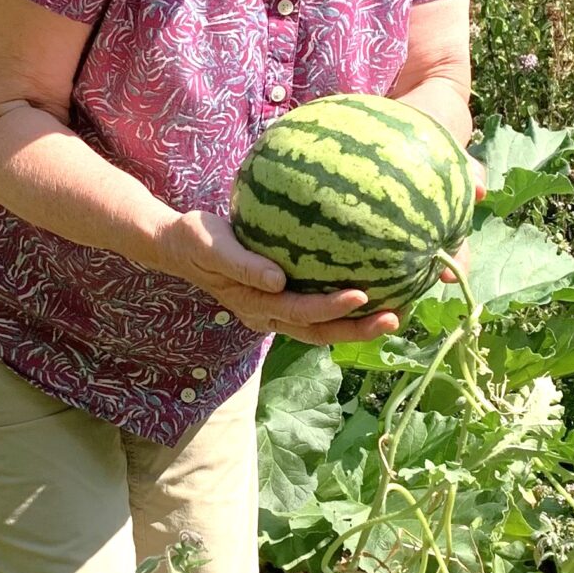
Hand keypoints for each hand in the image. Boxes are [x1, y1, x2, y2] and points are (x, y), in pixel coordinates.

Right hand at [157, 209, 400, 348]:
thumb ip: (244, 265)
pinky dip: (345, 308)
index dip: (331, 308)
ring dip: (357, 325)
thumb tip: (278, 280)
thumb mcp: (213, 247)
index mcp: (254, 305)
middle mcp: (269, 315)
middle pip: (319, 332)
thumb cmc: (196, 240)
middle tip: (394, 317)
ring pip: (322, 327)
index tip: (362, 295)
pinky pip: (317, 309)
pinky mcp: (280, 298)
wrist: (178, 245)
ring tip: (395, 314)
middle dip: (357, 330)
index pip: (299, 312)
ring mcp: (275, 310)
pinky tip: (373, 290)